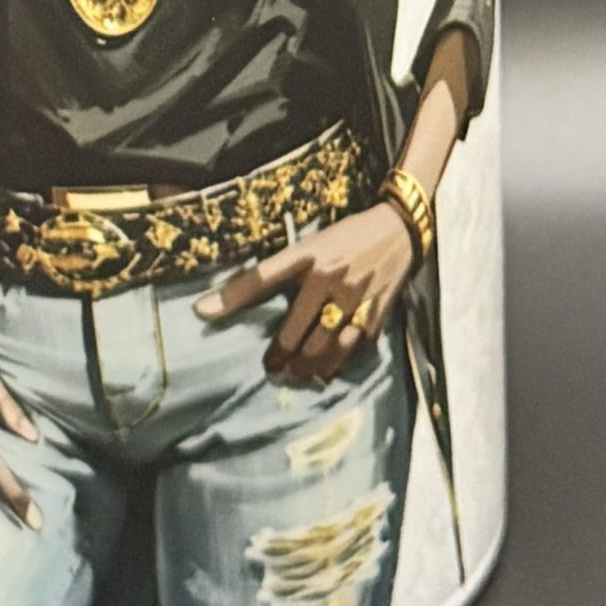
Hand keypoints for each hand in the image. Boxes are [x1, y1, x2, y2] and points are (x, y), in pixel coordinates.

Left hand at [193, 202, 417, 382]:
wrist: (398, 231)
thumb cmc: (343, 238)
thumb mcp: (307, 247)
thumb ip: (270, 274)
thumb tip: (215, 304)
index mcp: (310, 257)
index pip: (263, 278)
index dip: (235, 299)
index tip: (207, 317)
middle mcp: (332, 278)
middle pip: (301, 333)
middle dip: (285, 356)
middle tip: (274, 368)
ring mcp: (357, 300)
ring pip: (328, 348)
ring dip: (310, 367)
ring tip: (297, 374)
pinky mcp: (377, 315)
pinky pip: (353, 349)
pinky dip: (338, 363)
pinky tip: (327, 370)